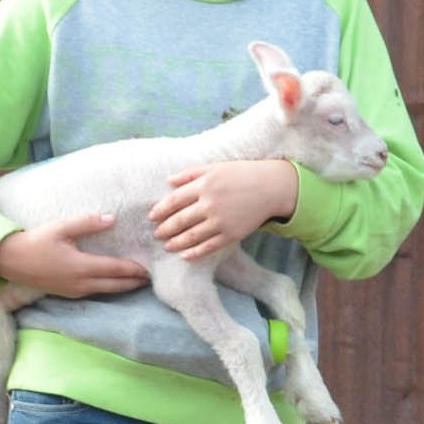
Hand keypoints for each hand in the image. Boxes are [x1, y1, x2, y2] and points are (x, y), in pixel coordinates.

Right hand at [0, 213, 149, 296]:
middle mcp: (81, 283)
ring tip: (137, 281)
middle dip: (134, 282)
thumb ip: (87, 223)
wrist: (10, 261)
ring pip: (106, 291)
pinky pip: (95, 292)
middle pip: (116, 285)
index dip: (134, 269)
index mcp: (81, 267)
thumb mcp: (61, 228)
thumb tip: (112, 219)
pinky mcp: (68, 293)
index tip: (150, 268)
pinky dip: (109, 288)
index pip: (116, 269)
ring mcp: (74, 291)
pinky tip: (113, 282)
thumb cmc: (35, 242)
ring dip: (123, 287)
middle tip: (151, 278)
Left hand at [151, 161, 298, 260]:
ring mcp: (220, 221)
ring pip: (192, 236)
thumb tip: (168, 180)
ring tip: (167, 246)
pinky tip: (185, 255)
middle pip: (180, 220)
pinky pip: (208, 246)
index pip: (175, 200)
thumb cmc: (242, 174)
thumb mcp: (215, 167)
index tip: (152, 216)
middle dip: (165, 229)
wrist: (271, 187)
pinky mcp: (231, 234)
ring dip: (176, 242)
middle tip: (156, 234)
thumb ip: (190, 173)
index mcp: (204, 185)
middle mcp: (210, 204)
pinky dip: (194, 253)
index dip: (161, 210)